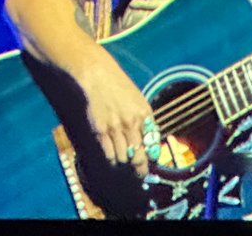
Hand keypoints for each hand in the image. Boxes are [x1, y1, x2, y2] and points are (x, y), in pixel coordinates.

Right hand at [79, 55, 157, 177]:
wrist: (99, 77)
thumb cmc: (121, 88)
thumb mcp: (139, 101)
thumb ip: (145, 121)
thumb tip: (149, 143)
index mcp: (145, 115)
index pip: (152, 145)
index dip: (151, 159)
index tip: (150, 166)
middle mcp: (132, 123)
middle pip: (139, 156)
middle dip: (139, 167)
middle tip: (139, 173)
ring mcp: (116, 128)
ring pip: (123, 158)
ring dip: (124, 161)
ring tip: (124, 158)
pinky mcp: (101, 130)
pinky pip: (109, 154)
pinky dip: (112, 158)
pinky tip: (113, 154)